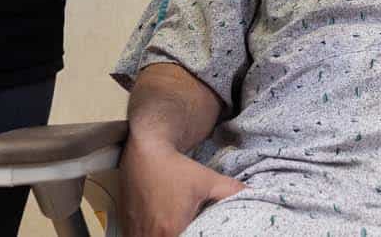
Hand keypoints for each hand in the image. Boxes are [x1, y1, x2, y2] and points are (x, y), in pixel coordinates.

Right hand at [122, 136, 245, 236]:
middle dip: (182, 236)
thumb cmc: (175, 168)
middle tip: (188, 229)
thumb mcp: (207, 179)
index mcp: (173, 229)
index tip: (197, 232)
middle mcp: (152, 235)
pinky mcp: (127, 228)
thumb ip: (232, 191)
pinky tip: (158, 229)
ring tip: (172, 227)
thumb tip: (254, 193)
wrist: (145, 153)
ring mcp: (136, 233)